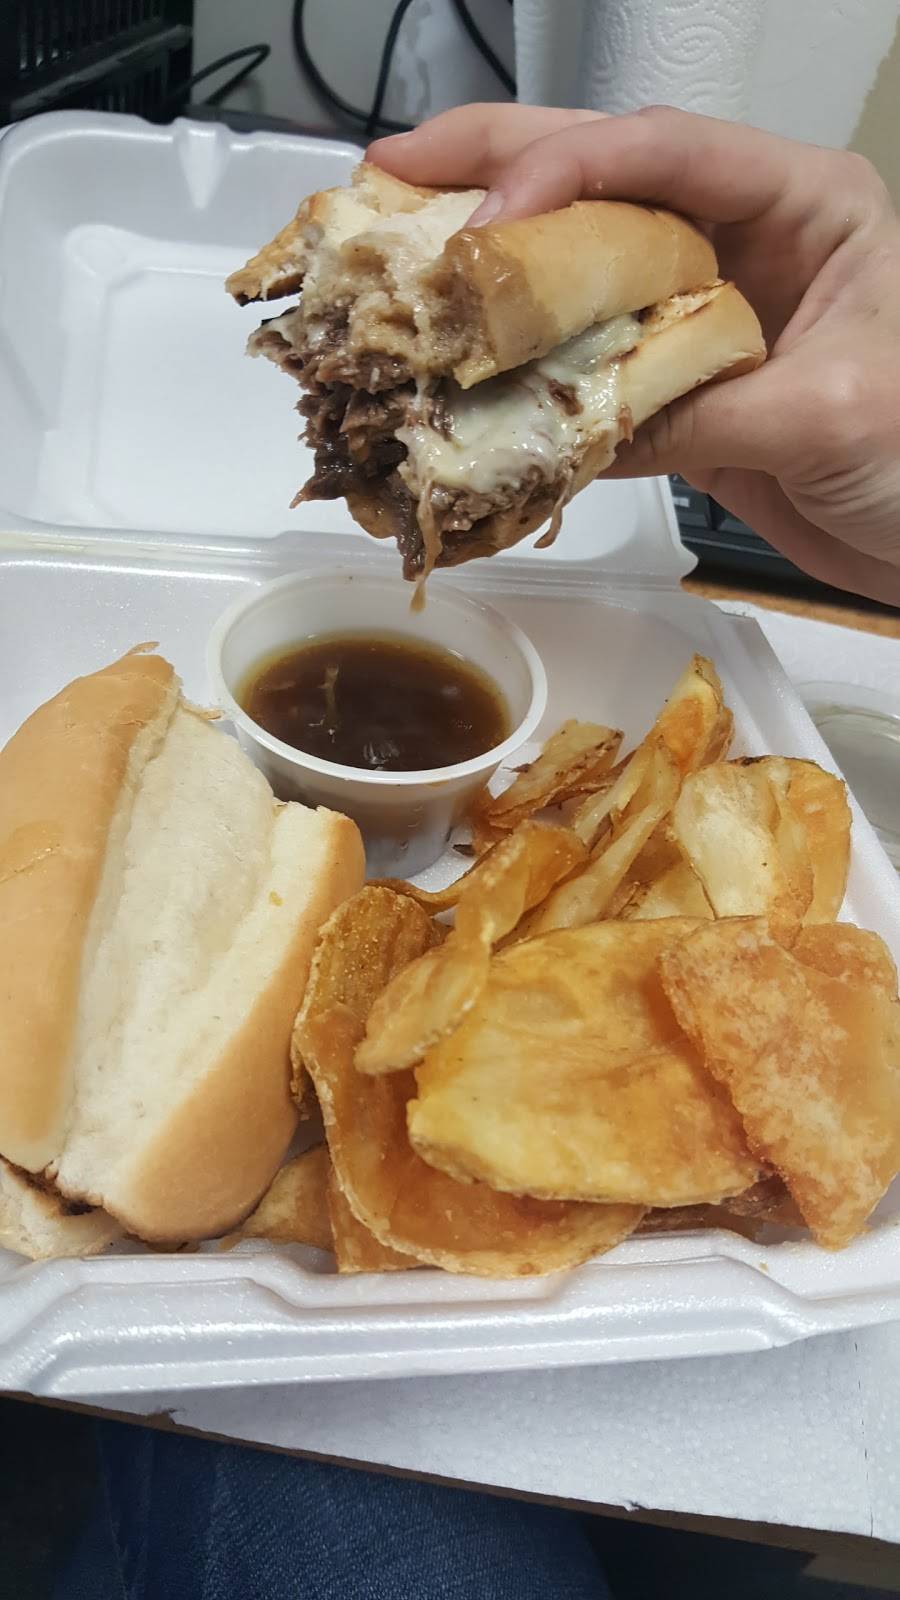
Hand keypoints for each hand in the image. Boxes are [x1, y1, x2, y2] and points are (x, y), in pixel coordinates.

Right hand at [370, 105, 899, 603]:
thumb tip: (581, 424)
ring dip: (493, 271)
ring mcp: (702, 312)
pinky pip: (589, 368)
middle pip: (603, 178)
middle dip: (494, 168)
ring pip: (581, 269)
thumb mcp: (830, 414)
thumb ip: (706, 407)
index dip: (565, 167)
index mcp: (799, 203)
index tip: (485, 214)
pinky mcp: (680, 387)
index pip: (664, 151)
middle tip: (388, 175)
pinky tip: (463, 373)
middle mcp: (741, 239)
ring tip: (402, 264)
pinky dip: (528, 378)